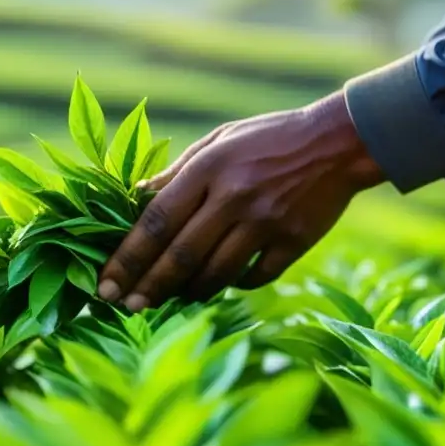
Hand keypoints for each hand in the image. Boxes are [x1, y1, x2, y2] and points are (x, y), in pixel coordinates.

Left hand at [97, 90, 384, 311]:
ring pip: (215, 274)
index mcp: (210, 168)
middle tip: (127, 307)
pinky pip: (254, 278)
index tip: (106, 285)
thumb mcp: (219, 140)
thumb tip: (134, 199)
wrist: (338, 143)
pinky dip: (233, 285)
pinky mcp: (294, 243)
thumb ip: (177, 172)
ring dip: (188, 292)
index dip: (127, 258)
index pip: (156, 222)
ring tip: (170, 298)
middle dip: (148, 287)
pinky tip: (221, 283)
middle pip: (181, 256)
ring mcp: (266, 223)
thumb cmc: (269, 139)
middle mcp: (234, 197)